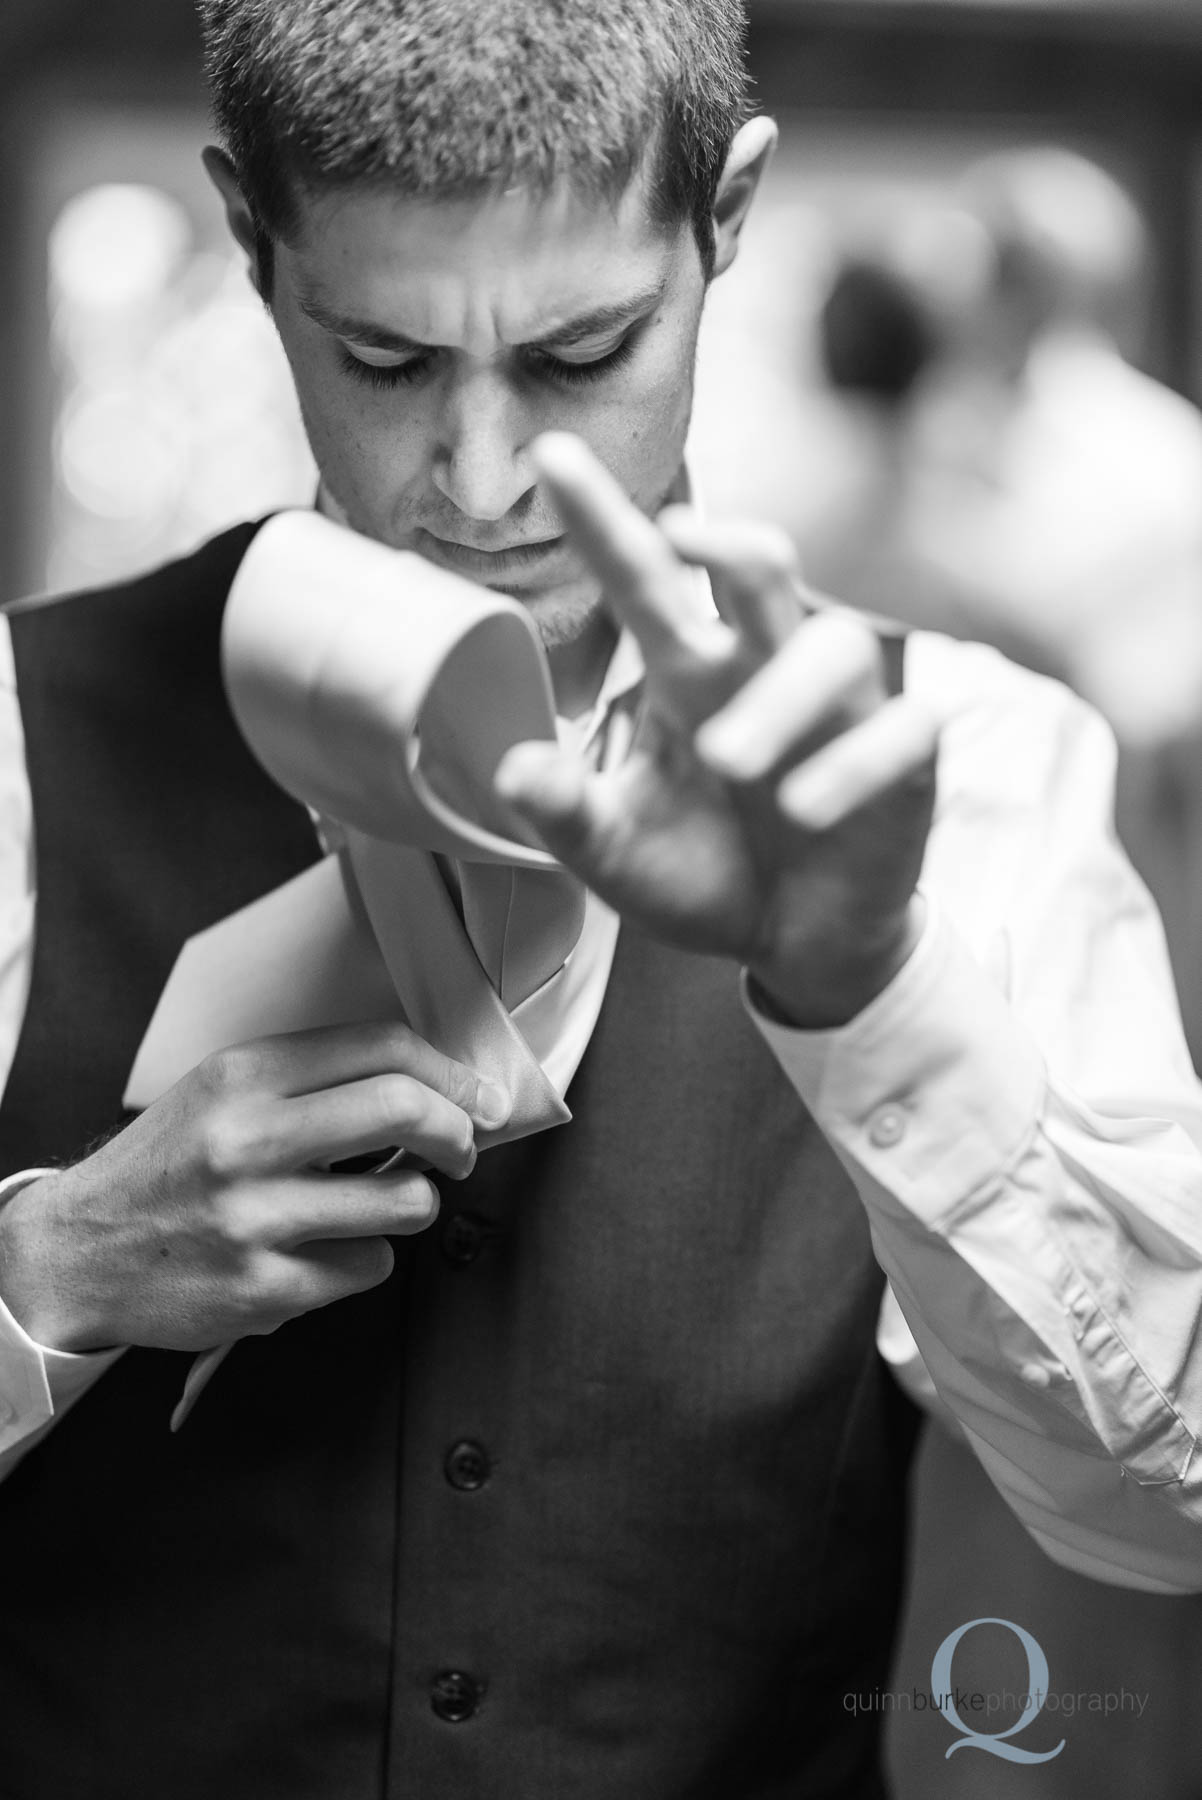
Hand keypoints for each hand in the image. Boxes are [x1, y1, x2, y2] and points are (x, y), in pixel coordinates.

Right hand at [0, 1022, 510, 1353]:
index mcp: (245, 1075)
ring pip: (405, 1200)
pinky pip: (369, 1266)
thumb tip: (433, 1082)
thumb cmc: (169, 1166)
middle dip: (457, 1131)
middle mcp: (249, 1138)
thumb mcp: (223, 1090)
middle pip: (406, 1109)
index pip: (383, 1047)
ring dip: (409, 1203)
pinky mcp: (266, 1288)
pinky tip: (316, 1251)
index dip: (450, 1070)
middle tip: (460, 1148)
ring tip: (372, 1204)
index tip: (475, 1094)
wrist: (80, 1251)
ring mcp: (258, 1217)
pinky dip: (359, 1260)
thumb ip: (315, 1079)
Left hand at [495, 434, 941, 1027]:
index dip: (602, 521)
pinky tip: (803, 810)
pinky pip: (901, 731)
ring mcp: (840, 712)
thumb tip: (512, 770)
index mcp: (686, 672)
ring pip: (834, 647)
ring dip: (781, 695)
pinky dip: (852, 765)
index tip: (549, 455)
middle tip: (681, 537)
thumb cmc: (703, 874)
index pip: (643, 581)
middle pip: (762, 569)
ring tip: (727, 760)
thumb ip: (568, 815)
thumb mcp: (617, 855)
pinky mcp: (904, 763)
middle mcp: (763, 670)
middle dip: (730, 541)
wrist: (796, 944)